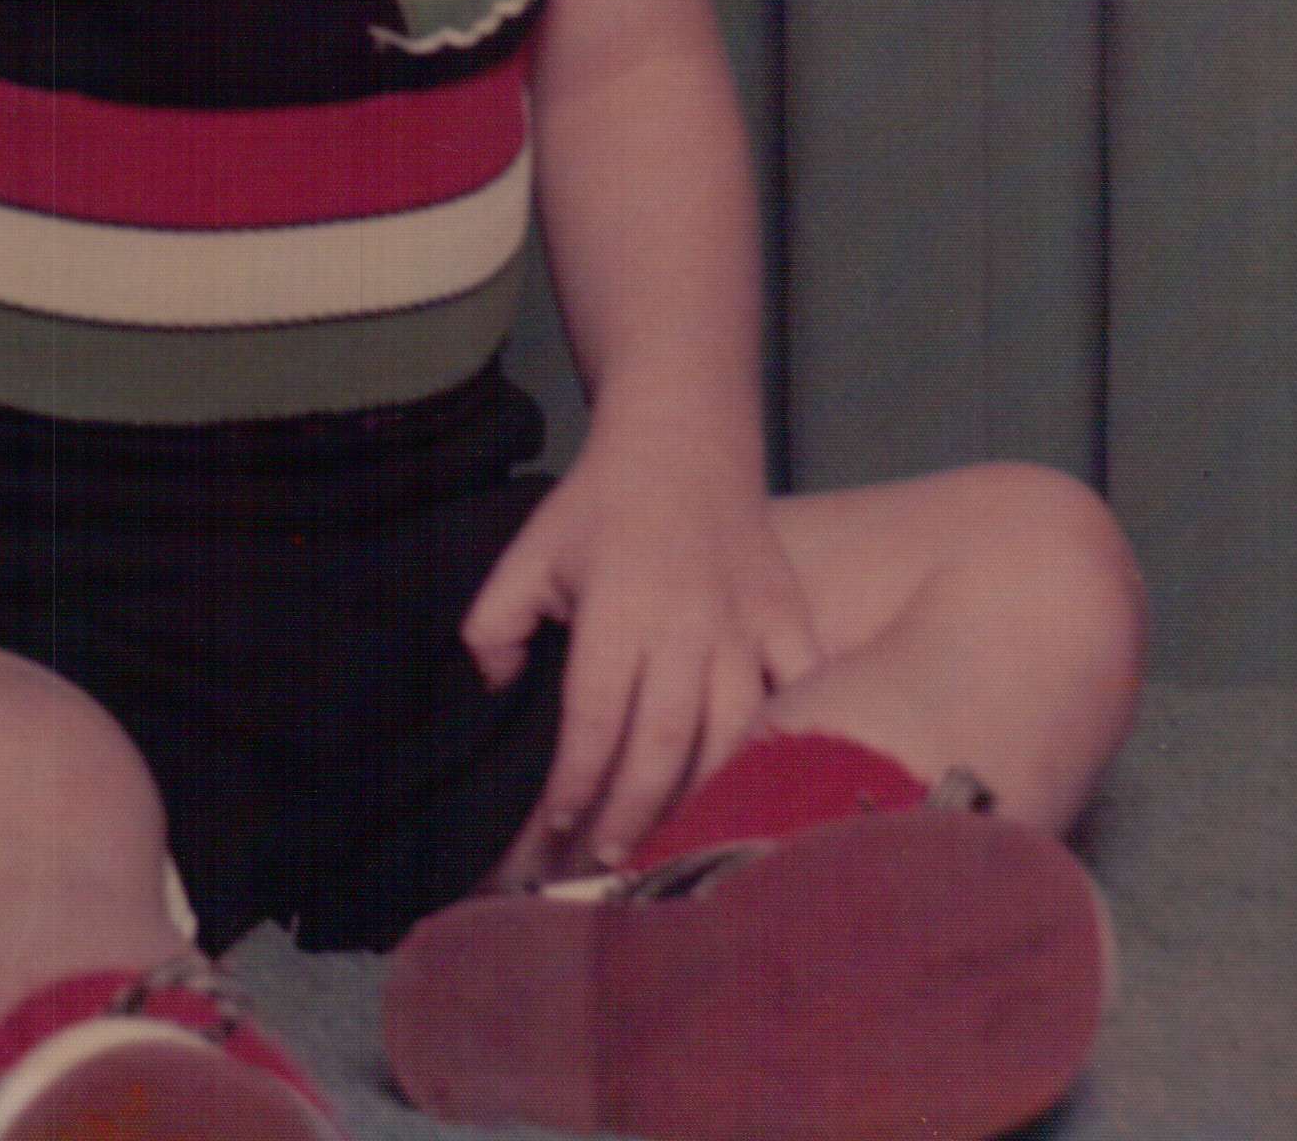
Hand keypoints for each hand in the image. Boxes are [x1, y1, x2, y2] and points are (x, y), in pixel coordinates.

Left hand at [461, 433, 823, 864]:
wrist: (681, 436)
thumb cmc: (599, 503)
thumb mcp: (529, 552)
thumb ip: (495, 620)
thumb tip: (496, 684)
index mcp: (617, 607)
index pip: (595, 716)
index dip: (577, 779)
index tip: (558, 822)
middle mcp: (685, 623)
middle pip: (663, 741)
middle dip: (634, 810)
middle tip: (612, 860)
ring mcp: (746, 622)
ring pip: (733, 733)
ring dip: (705, 796)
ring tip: (680, 844)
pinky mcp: (789, 615)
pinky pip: (802, 690)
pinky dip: (794, 739)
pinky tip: (776, 785)